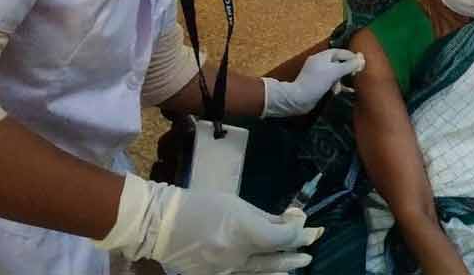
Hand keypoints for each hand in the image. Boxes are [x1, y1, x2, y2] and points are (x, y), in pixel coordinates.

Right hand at [95, 174, 322, 274]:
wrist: (161, 225)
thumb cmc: (199, 206)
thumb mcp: (235, 204)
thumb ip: (263, 216)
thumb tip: (288, 221)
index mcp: (242, 231)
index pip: (282, 236)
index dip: (298, 231)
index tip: (306, 224)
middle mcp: (238, 255)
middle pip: (277, 256)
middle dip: (298, 250)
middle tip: (312, 246)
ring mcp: (227, 271)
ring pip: (264, 273)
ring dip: (285, 266)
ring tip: (301, 264)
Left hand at [261, 49, 364, 117]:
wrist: (298, 99)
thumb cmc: (316, 83)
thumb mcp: (334, 73)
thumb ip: (349, 66)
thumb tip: (361, 59)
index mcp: (322, 56)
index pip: (340, 52)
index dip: (351, 57)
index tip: (361, 64)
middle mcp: (320, 63)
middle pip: (338, 62)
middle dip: (347, 70)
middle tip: (355, 75)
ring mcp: (318, 73)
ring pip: (335, 73)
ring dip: (341, 80)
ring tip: (344, 88)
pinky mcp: (317, 84)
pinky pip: (330, 81)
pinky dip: (336, 86)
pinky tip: (339, 92)